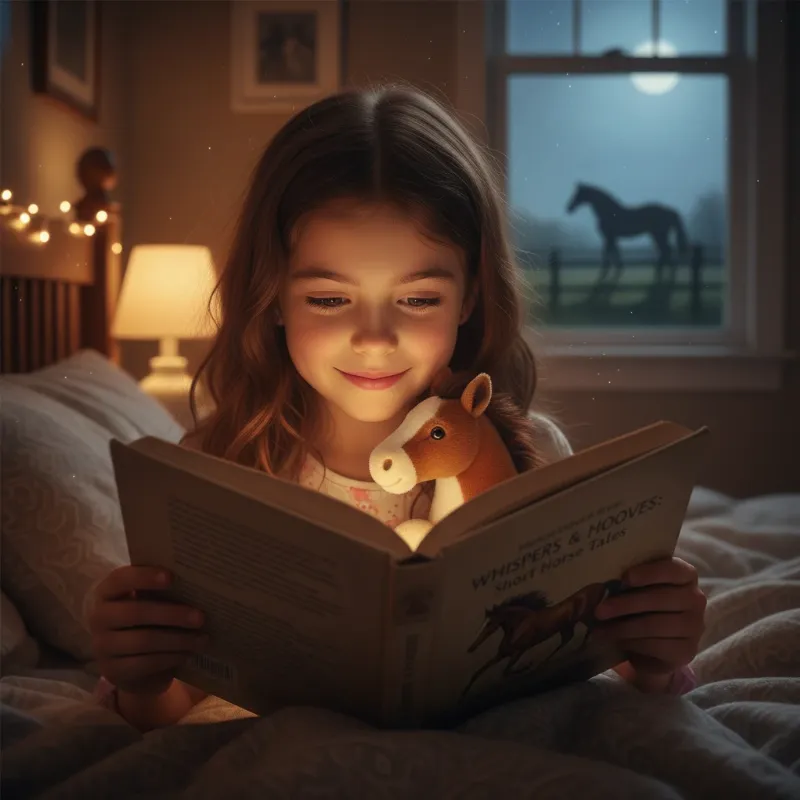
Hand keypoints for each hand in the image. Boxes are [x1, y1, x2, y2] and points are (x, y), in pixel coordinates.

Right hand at [89, 566, 206, 694]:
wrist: (126, 660)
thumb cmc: (143, 619)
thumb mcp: (146, 601)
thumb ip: (160, 590)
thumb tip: (195, 581)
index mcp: (106, 592)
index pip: (120, 579)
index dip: (144, 577)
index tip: (171, 577)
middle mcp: (98, 617)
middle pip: (136, 613)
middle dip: (172, 614)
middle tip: (201, 617)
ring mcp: (102, 646)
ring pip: (144, 641)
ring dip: (178, 640)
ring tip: (202, 638)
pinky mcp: (112, 670)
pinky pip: (145, 663)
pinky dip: (171, 658)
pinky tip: (188, 653)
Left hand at [594, 557, 705, 689]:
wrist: (653, 645)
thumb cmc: (642, 606)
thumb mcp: (636, 589)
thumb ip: (627, 581)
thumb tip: (600, 581)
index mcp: (686, 575)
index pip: (673, 569)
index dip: (649, 573)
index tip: (624, 578)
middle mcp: (696, 599)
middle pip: (661, 599)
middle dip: (626, 604)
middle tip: (599, 610)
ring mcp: (695, 627)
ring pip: (656, 625)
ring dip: (623, 627)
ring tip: (600, 629)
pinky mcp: (687, 651)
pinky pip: (656, 645)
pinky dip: (632, 643)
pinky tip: (617, 641)